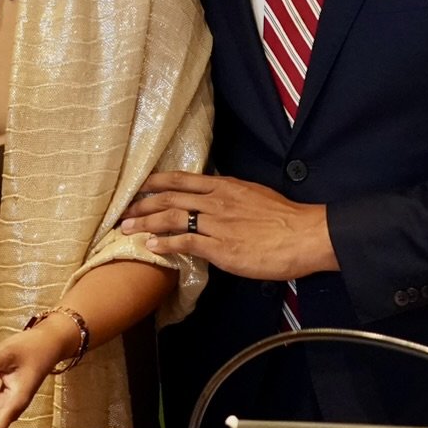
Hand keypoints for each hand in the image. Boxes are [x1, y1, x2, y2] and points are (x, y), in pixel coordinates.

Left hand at [120, 171, 336, 280]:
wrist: (305, 235)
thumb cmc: (285, 218)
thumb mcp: (253, 195)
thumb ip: (230, 196)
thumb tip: (213, 197)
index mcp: (224, 186)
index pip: (180, 180)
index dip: (154, 183)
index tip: (137, 187)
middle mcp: (215, 201)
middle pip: (168, 198)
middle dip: (142, 205)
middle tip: (123, 212)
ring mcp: (216, 224)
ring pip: (171, 218)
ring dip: (145, 223)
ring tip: (126, 229)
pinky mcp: (220, 248)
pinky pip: (185, 243)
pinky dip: (165, 244)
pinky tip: (151, 246)